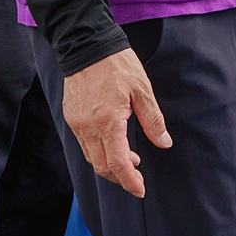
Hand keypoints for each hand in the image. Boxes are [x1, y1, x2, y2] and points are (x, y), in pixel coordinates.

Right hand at [63, 48, 171, 197]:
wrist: (87, 45)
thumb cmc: (117, 65)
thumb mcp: (142, 90)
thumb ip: (153, 120)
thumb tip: (164, 142)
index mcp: (108, 121)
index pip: (117, 163)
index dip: (129, 181)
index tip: (140, 190)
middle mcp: (88, 127)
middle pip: (102, 166)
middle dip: (120, 177)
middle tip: (137, 176)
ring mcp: (76, 123)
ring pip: (92, 157)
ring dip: (109, 164)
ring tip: (130, 158)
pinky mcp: (71, 117)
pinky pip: (84, 144)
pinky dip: (99, 151)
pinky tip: (113, 143)